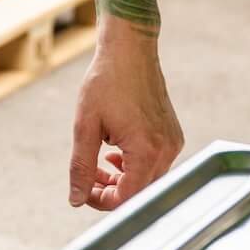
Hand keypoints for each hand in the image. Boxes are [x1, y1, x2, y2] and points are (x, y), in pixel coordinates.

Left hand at [67, 22, 182, 211]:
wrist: (130, 48)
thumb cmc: (106, 80)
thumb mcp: (85, 125)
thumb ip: (81, 166)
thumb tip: (76, 199)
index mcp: (145, 151)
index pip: (126, 199)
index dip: (101, 201)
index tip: (83, 190)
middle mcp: (166, 151)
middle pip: (139, 193)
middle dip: (110, 190)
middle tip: (88, 176)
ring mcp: (173, 143)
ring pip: (147, 180)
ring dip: (122, 179)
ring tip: (100, 162)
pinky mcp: (174, 136)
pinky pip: (156, 164)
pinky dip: (135, 165)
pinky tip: (117, 151)